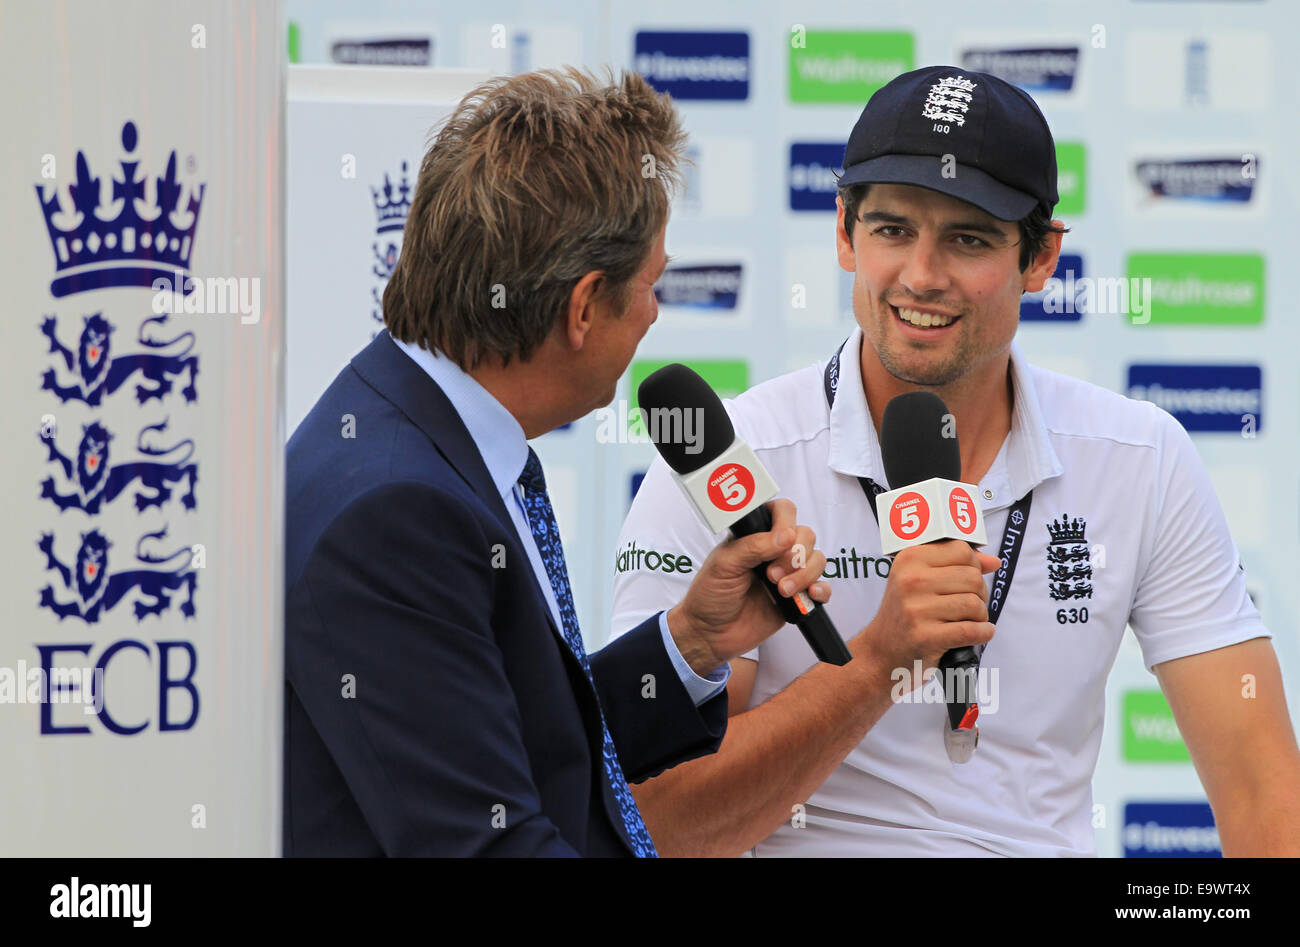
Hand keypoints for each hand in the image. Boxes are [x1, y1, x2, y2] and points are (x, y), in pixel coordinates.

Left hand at [667, 499, 828, 676]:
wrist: (710, 633)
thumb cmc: (710, 595)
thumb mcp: (724, 564)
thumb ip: (753, 546)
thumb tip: (786, 536)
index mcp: (755, 536)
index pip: (783, 512)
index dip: (787, 523)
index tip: (780, 542)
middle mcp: (774, 552)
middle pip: (806, 535)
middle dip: (793, 556)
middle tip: (771, 575)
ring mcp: (788, 574)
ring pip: (817, 559)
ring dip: (804, 575)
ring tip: (781, 591)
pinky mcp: (797, 598)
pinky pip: (823, 588)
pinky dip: (821, 590)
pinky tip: (807, 595)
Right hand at [853, 540, 1000, 695]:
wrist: (882, 651)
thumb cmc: (906, 613)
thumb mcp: (921, 580)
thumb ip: (957, 565)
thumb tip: (994, 561)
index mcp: (909, 559)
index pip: (962, 550)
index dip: (973, 566)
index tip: (966, 581)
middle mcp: (910, 580)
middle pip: (972, 577)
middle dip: (980, 594)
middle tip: (968, 606)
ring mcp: (916, 609)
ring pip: (974, 604)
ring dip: (980, 616)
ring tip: (968, 621)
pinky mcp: (925, 636)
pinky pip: (971, 630)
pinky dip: (983, 633)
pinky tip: (980, 633)